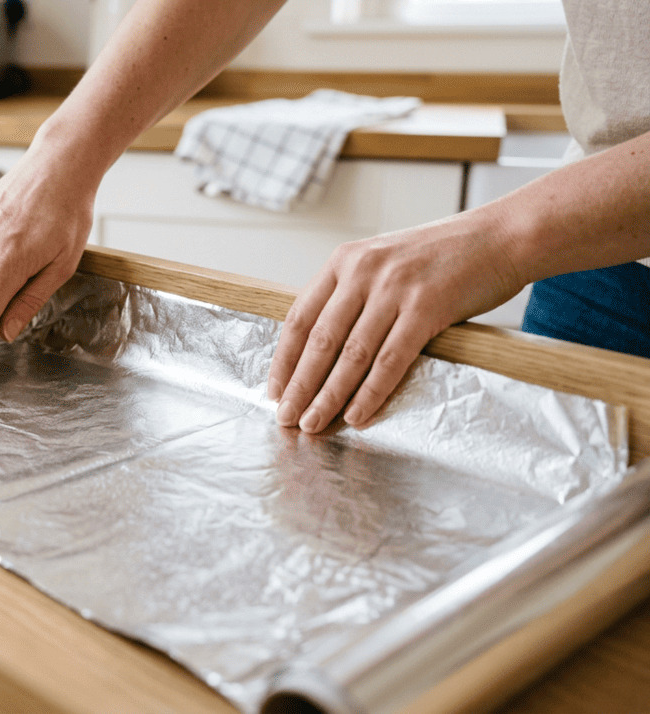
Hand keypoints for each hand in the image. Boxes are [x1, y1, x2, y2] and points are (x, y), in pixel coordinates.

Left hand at [267, 213, 524, 432]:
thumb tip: (324, 349)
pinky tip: (356, 415)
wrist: (501, 235)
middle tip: (287, 417)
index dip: (284, 359)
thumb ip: (353, 295)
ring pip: (351, 355)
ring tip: (314, 424)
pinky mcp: (426, 308)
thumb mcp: (383, 262)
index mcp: (344, 260)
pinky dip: (370, 393)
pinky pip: (390, 360)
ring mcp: (394, 288)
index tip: (274, 390)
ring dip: (329, 396)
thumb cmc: (443, 256)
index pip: (299, 317)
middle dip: (300, 385)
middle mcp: (362, 271)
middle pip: (319, 340)